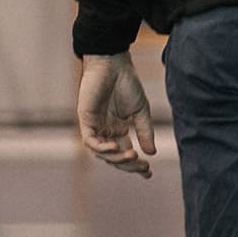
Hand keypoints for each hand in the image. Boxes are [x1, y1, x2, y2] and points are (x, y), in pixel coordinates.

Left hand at [77, 52, 156, 176]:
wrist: (114, 64)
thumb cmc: (127, 83)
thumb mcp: (140, 111)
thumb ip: (144, 131)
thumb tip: (152, 152)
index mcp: (118, 130)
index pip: (125, 153)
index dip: (135, 165)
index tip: (148, 173)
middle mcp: (105, 131)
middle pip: (114, 158)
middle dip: (128, 165)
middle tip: (143, 166)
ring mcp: (94, 127)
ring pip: (101, 153)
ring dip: (116, 158)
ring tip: (133, 156)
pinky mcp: (85, 120)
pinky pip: (90, 141)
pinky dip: (102, 147)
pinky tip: (116, 147)